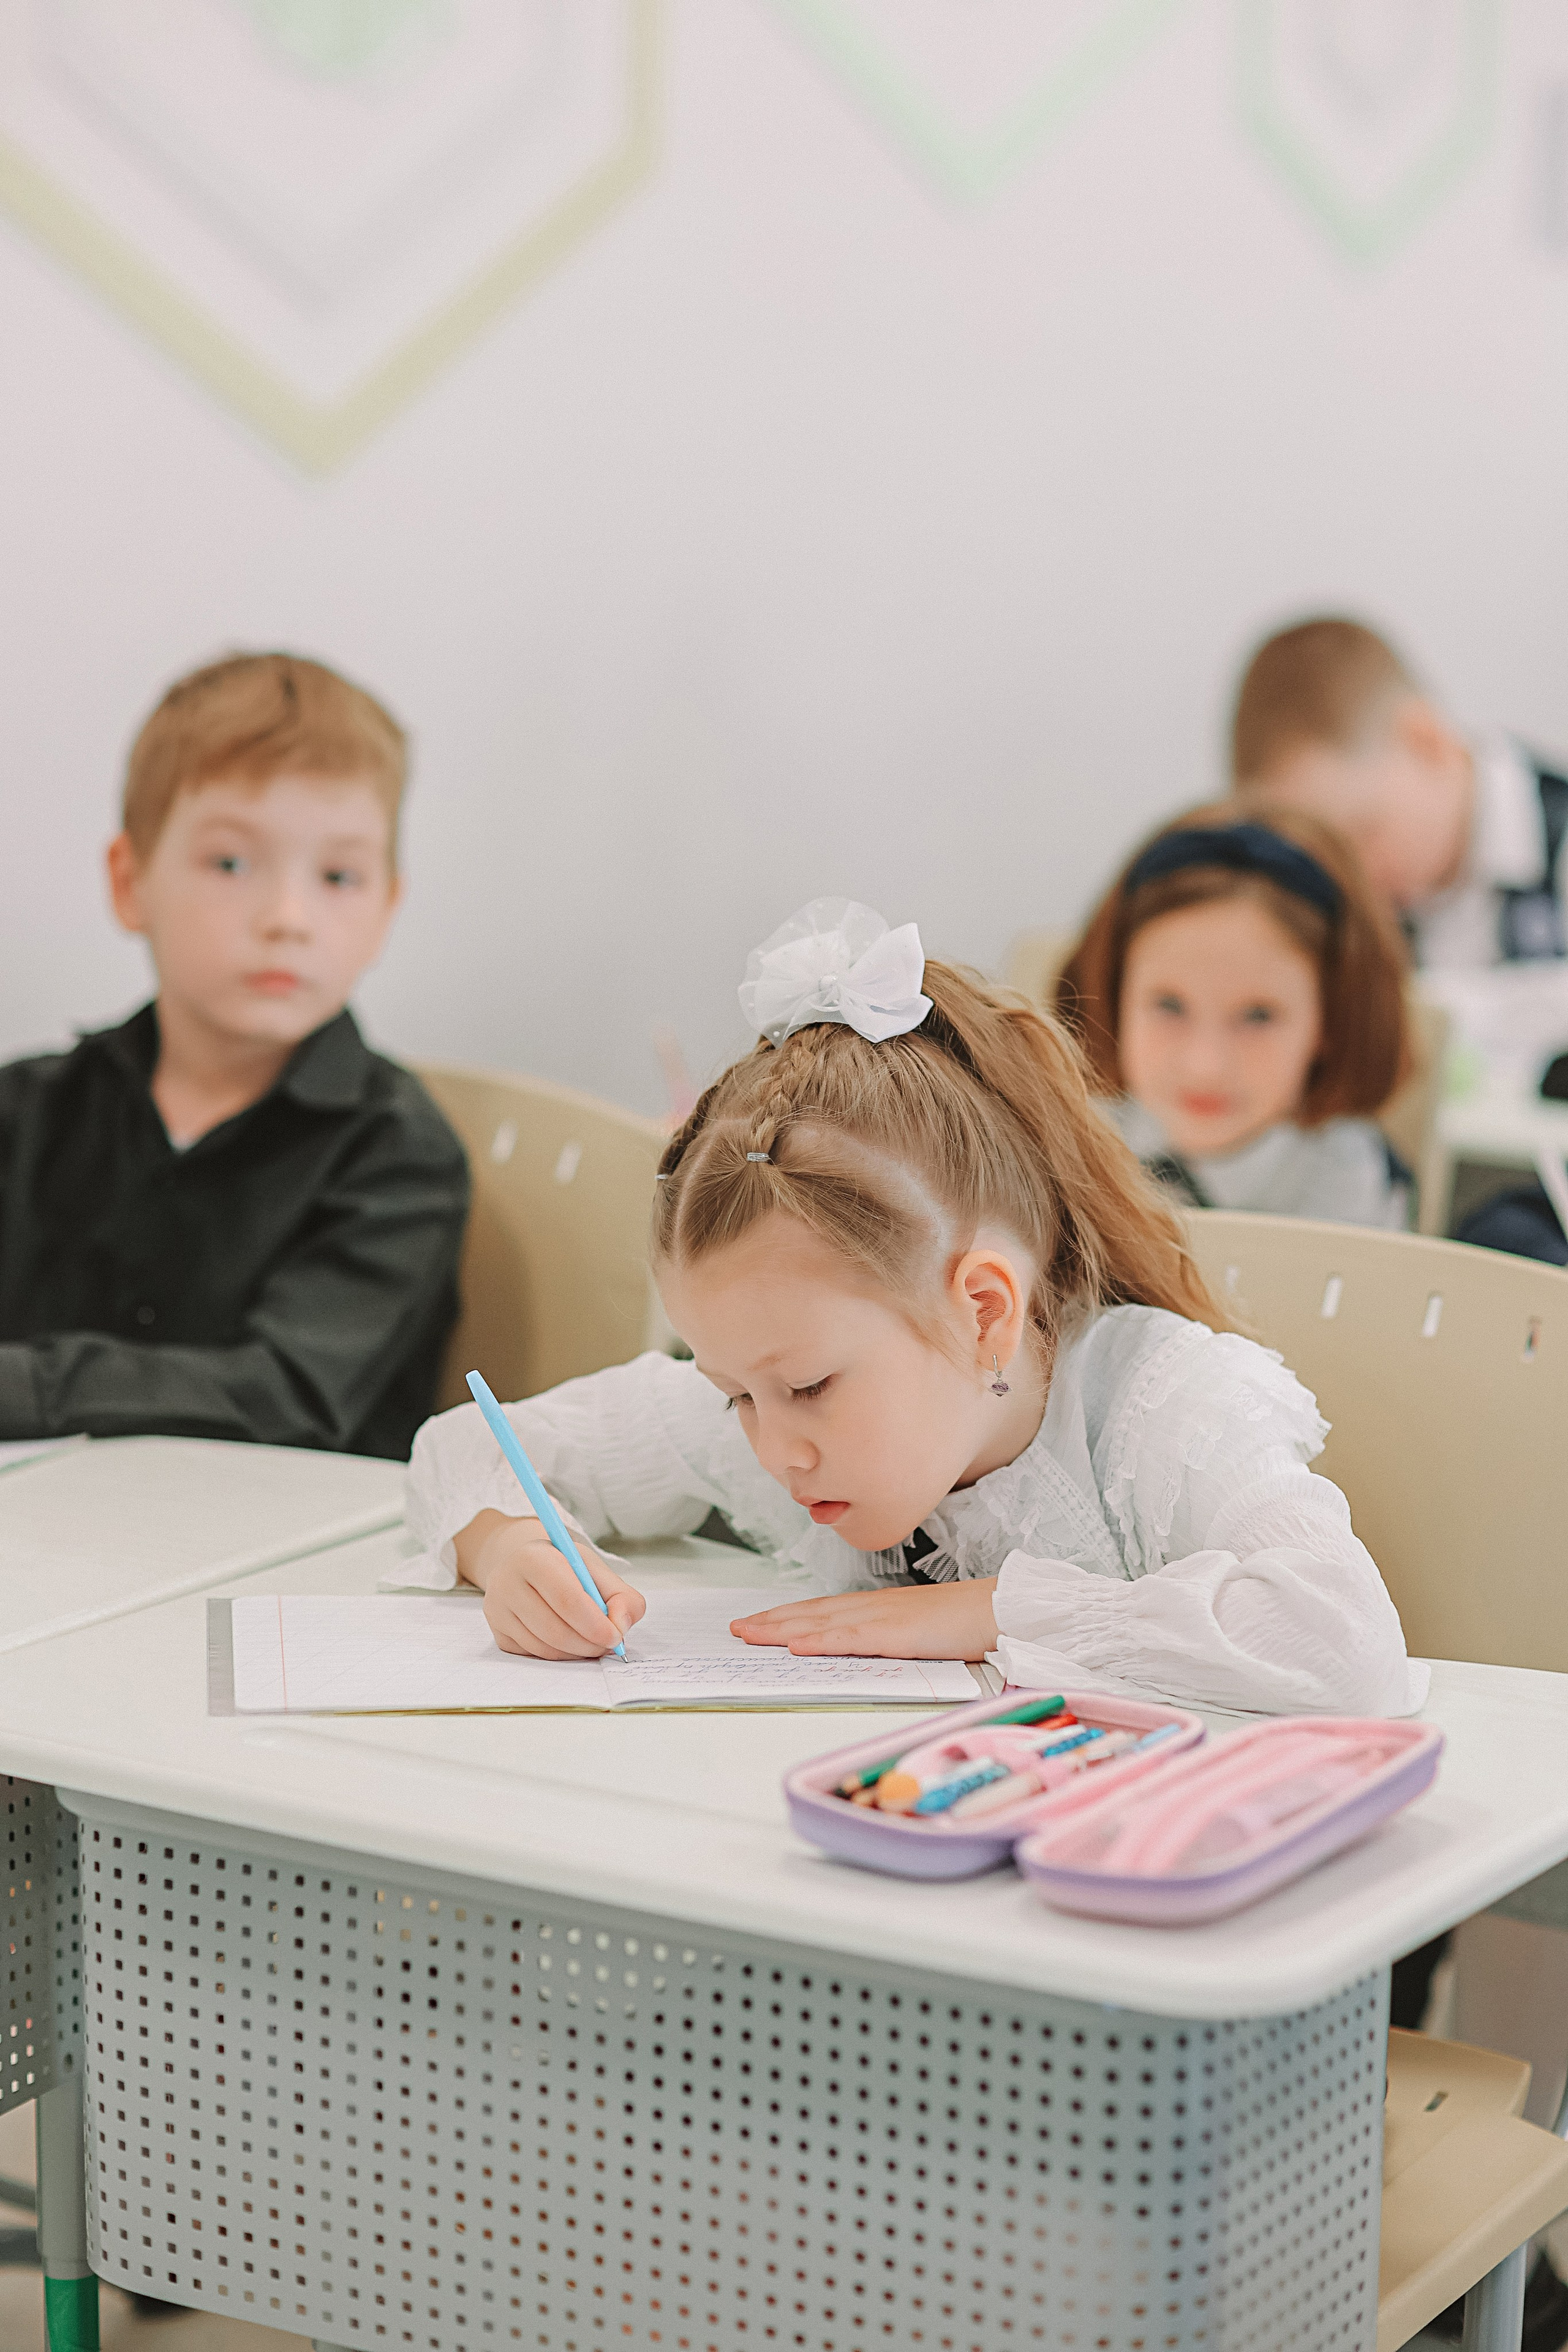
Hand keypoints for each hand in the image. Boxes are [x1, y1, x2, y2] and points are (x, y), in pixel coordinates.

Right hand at [453, 1508, 645, 1658]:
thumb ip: (621, 1596)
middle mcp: (507, 1582)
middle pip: (554, 1629)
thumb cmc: (564, 1568)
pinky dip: (559, 1656)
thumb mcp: (595, 1569)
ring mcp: (497, 1610)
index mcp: (533, 1558)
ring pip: (544, 1647)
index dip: (594, 1624)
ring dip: (576, 1653)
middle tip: (608, 1645)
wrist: (526, 1566)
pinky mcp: (497, 1633)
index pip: (566, 1599)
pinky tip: (570, 1642)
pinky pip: (534, 1655)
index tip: (615, 1636)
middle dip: (588, 1644)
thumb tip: (620, 1626)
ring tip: (592, 1642)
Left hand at [729, 1578, 997, 1660]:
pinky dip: (821, 1641)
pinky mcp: (896, 1634)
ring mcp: (882, 1618)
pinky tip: (796, 1645)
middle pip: (811, 1613)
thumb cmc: (967, 1622)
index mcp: (878, 1608)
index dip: (787, 1616)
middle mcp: (872, 1607)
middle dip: (771, 1620)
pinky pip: (851, 1639)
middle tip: (736, 1628)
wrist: (1001, 1609)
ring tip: (748, 1633)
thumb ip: (893, 1638)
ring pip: (821, 1623)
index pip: (822, 1611)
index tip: (758, 1622)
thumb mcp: (920, 1632)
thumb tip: (869, 1649)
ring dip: (781, 1627)